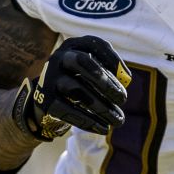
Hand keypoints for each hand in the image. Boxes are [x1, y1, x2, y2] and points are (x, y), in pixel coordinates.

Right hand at [12, 36, 130, 140]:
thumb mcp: (93, 72)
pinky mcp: (45, 99)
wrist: (50, 98)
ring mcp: (50, 77)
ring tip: (119, 120)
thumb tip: (126, 79)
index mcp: (74, 46)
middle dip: (105, 81)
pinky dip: (88, 121)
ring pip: (76, 90)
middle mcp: (59, 57)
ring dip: (101, 107)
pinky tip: (103, 129)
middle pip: (82, 61)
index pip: (94, 44)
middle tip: (124, 99)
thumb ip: (110, 72)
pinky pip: (67, 110)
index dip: (113, 59)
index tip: (128, 79)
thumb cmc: (81, 80)